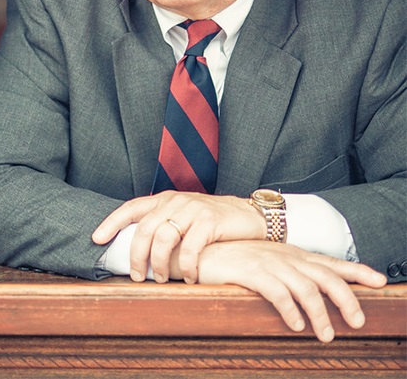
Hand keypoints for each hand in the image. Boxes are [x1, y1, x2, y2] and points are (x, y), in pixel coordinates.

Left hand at [92, 190, 264, 282]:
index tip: (96, 239)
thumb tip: (139, 251)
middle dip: (136, 256)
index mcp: (165, 199)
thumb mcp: (184, 216)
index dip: (112, 222)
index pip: (132, 207)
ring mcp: (193, 209)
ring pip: (163, 238)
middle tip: (137, 276)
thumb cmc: (212, 222)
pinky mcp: (209, 221)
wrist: (248, 214)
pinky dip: (187, 267)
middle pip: (144, 228)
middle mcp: (176, 201)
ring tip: (164, 278)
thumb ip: (164, 225)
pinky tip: (190, 277)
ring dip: (160, 264)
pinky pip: (190, 248)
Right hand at [186, 240, 385, 342]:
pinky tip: (295, 325)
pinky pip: (277, 292)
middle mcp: (286, 256)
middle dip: (347, 299)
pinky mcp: (251, 271)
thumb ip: (290, 274)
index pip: (331, 262)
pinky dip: (290, 310)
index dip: (357, 270)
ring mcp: (269, 262)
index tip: (380, 281)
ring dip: (320, 314)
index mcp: (293, 255)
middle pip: (326, 276)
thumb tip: (313, 295)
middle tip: (358, 322)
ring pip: (306, 288)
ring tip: (326, 335)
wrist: (202, 249)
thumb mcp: (268, 263)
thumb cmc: (235, 260)